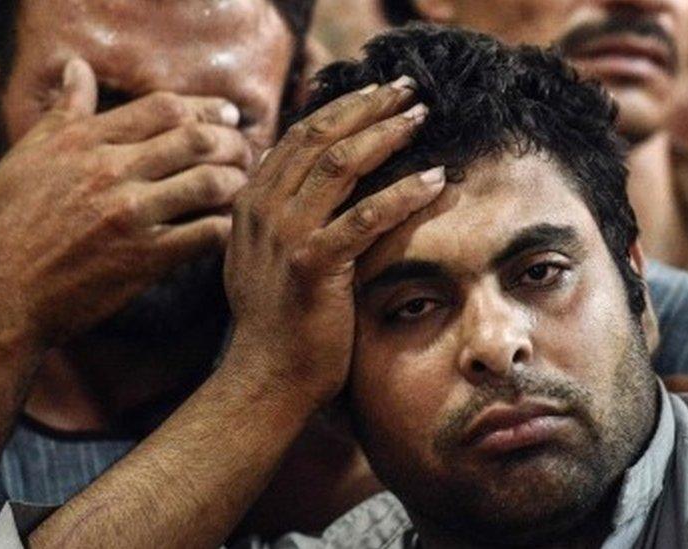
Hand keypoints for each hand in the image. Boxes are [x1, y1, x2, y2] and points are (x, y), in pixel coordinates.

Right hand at [0, 57, 252, 343]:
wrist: (2, 292)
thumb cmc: (9, 223)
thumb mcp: (28, 156)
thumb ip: (63, 112)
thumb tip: (78, 68)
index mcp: (87, 142)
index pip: (164, 108)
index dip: (205, 107)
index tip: (225, 114)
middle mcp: (112, 172)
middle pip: (196, 140)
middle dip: (231, 141)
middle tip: (243, 150)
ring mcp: (131, 216)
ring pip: (209, 183)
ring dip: (236, 181)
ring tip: (241, 185)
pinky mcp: (145, 258)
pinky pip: (205, 234)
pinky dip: (226, 226)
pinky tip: (229, 225)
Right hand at [224, 76, 445, 405]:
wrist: (266, 377)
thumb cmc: (278, 322)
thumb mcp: (266, 257)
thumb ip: (280, 216)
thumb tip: (308, 183)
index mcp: (253, 203)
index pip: (299, 136)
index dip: (341, 109)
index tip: (377, 95)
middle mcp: (264, 210)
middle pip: (319, 137)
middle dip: (366, 107)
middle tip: (407, 90)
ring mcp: (285, 236)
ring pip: (339, 165)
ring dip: (385, 135)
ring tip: (422, 118)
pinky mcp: (313, 264)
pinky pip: (364, 217)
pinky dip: (402, 194)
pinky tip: (435, 179)